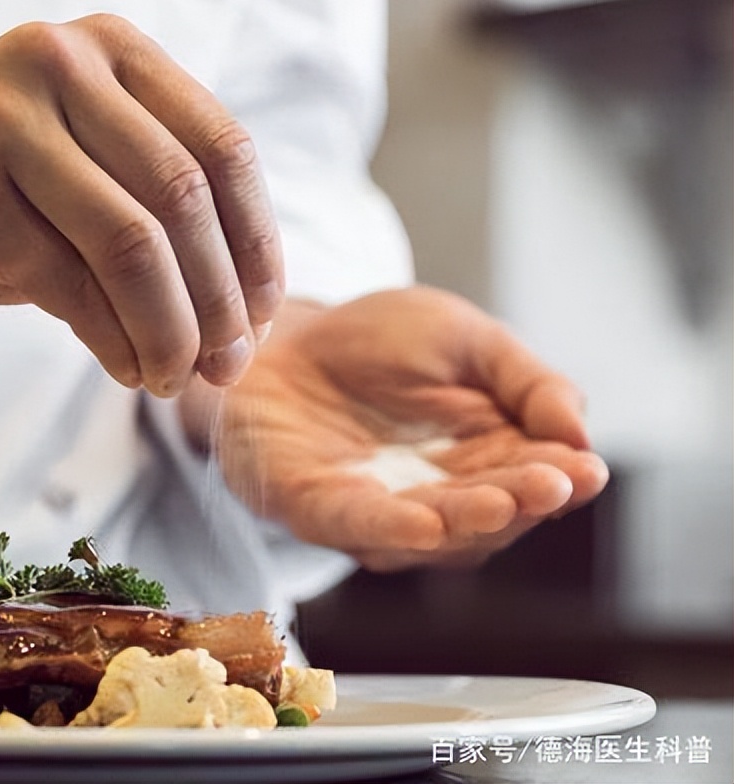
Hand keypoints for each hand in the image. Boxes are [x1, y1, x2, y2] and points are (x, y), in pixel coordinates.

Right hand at [0, 15, 282, 395]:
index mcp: (106, 51)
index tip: (262, 314)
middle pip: (187, 198)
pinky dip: (117, 340)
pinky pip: (77, 285)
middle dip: (222, 299)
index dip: (257, 244)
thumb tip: (244, 313)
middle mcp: (63, 65)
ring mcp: (13, 122)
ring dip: (173, 330)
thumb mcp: (73, 175)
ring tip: (174, 378)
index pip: (224, 149)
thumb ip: (152, 211)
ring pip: (139, 243)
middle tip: (228, 364)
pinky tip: (126, 369)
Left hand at [183, 287, 608, 571]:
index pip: (533, 479)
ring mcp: (376, 512)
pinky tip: (424, 525)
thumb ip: (526, 381)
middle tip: (552, 485)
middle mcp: (435, 498)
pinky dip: (388, 528)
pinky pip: (354, 525)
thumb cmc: (374, 342)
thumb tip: (580, 434)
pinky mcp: (314, 508)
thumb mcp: (466, 339)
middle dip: (521, 501)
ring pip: (432, 532)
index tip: (585, 470)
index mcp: (483, 459)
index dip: (560, 479)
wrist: (279, 333)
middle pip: (490, 515)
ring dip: (465, 521)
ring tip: (501, 502)